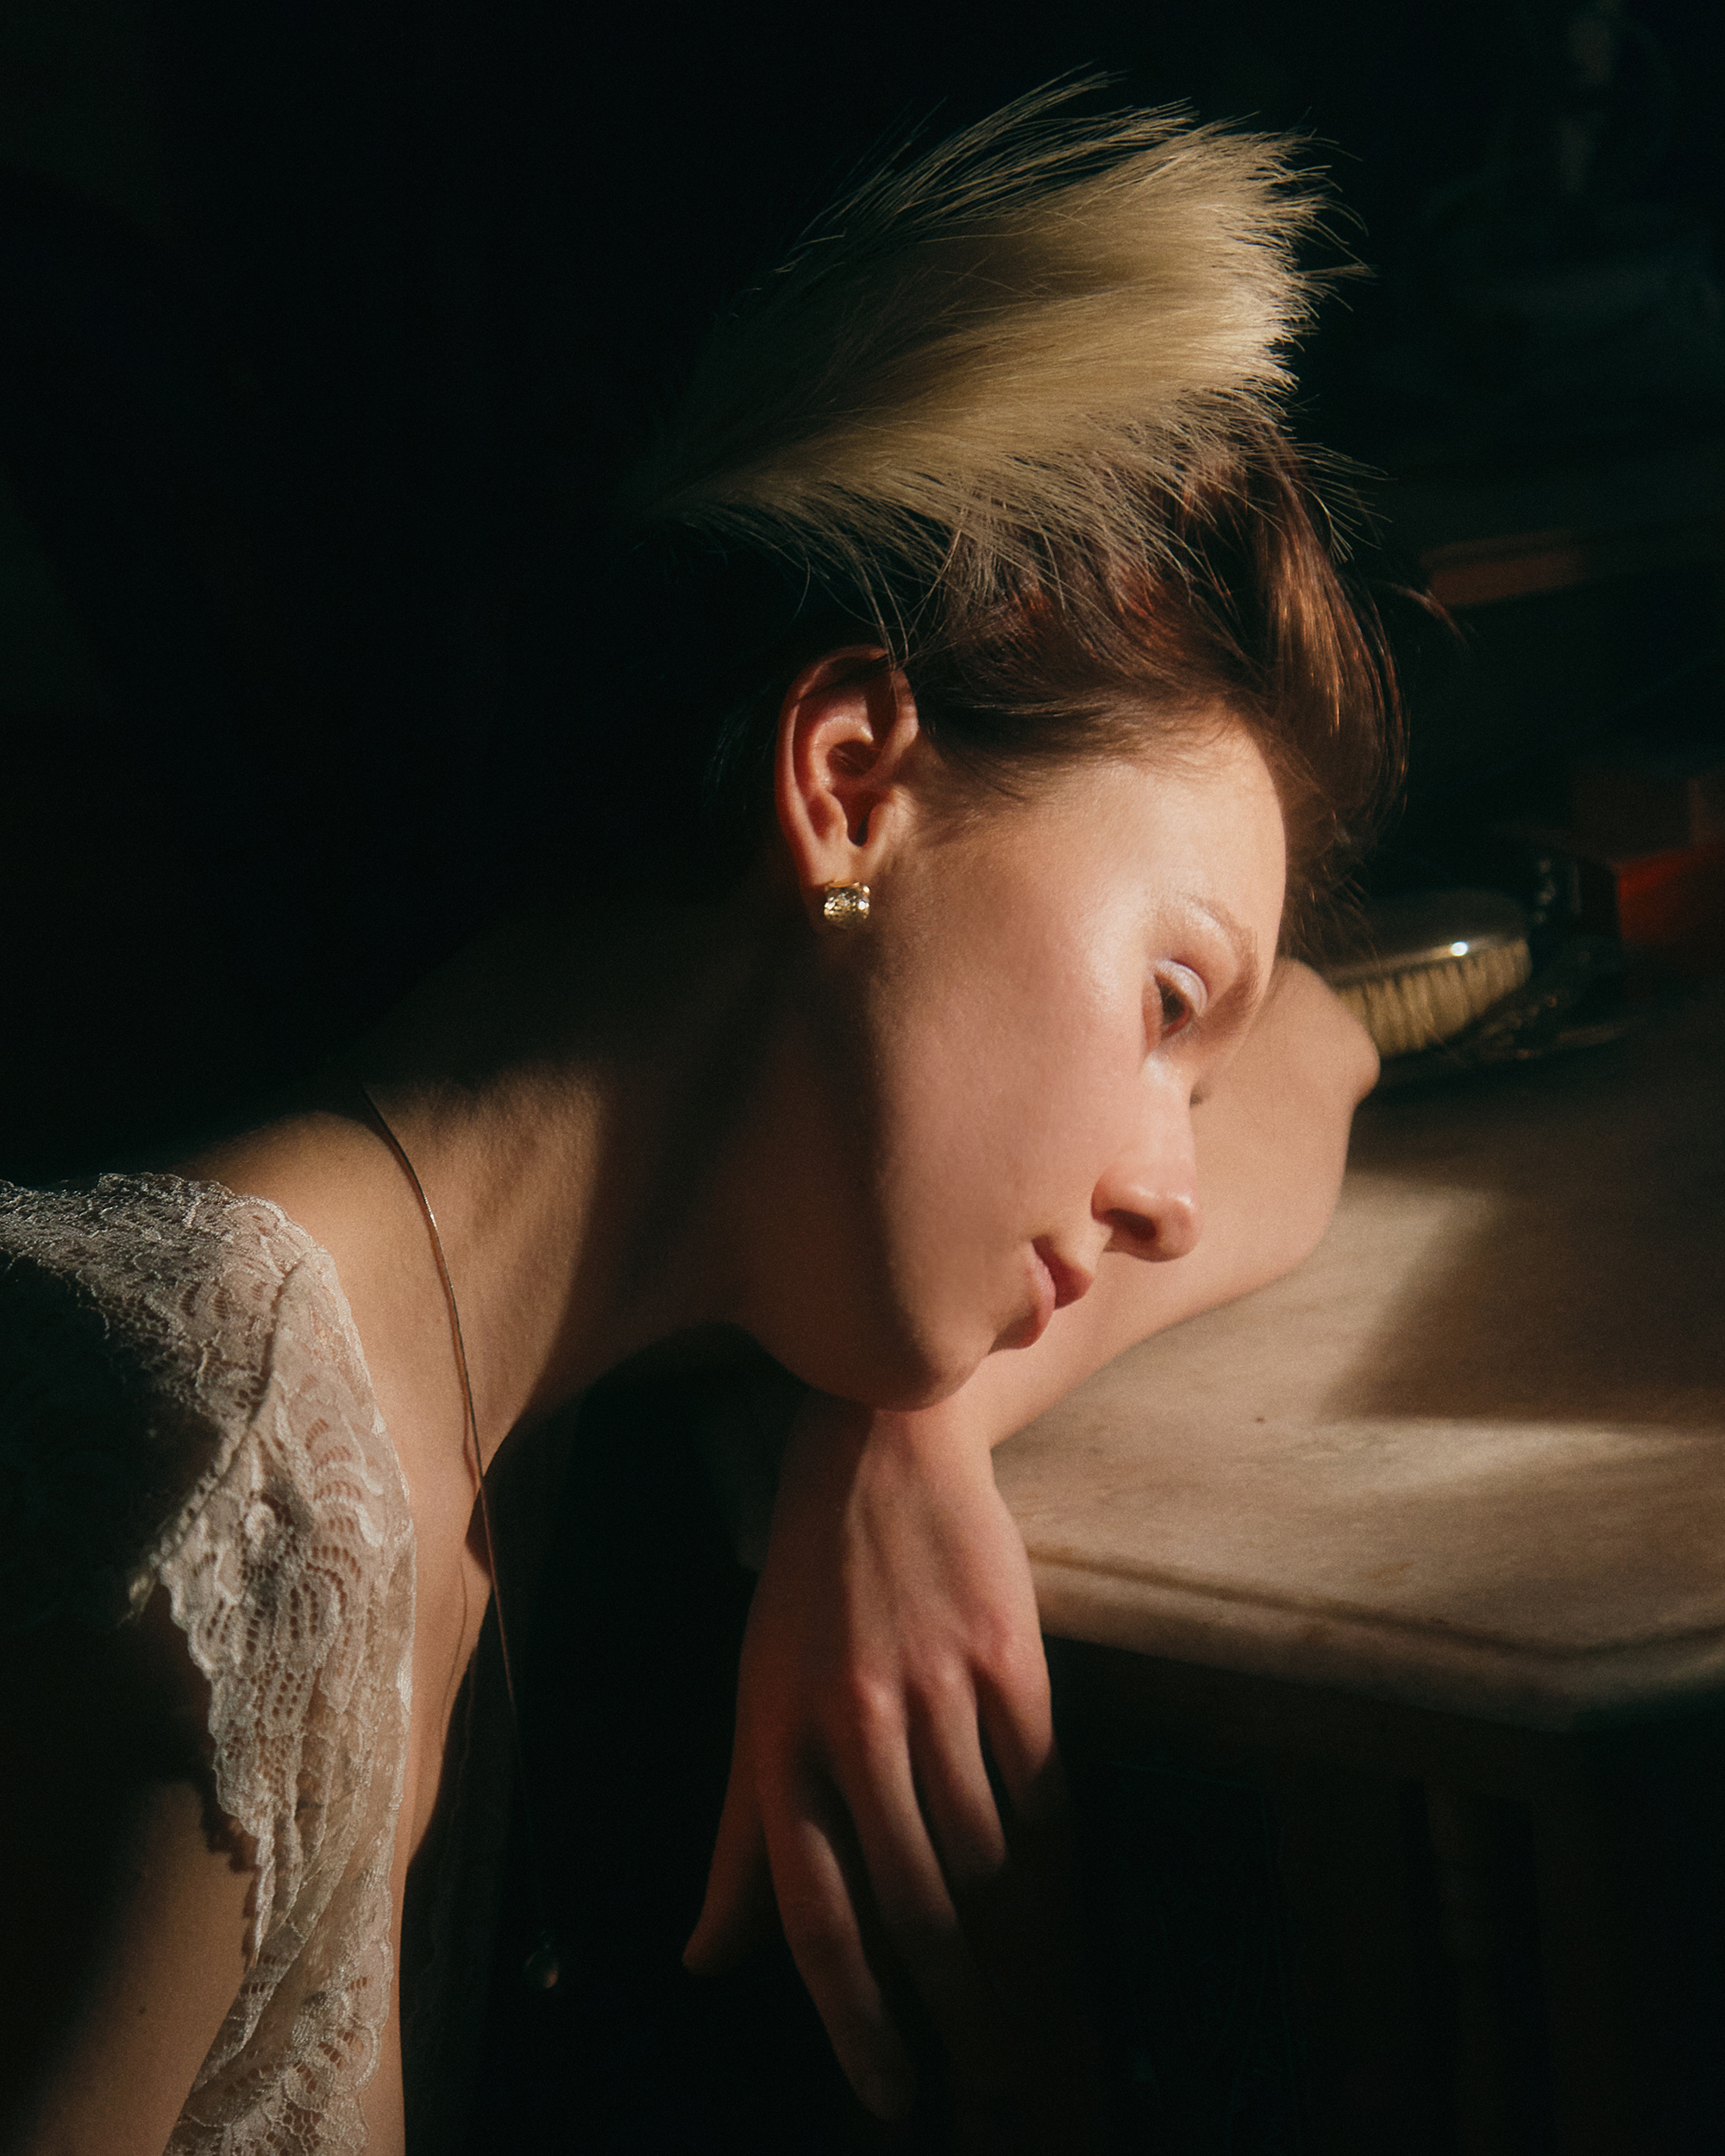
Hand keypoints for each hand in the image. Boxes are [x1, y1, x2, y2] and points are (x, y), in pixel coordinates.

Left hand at [685, 1390, 1103, 2145]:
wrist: (881, 1458)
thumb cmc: (807, 1596)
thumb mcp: (754, 1704)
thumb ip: (742, 1837)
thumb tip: (706, 1959)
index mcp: (776, 1741)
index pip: (814, 1914)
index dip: (856, 2019)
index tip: (895, 2094)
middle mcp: (852, 1721)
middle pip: (915, 1901)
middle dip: (957, 2006)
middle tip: (988, 2070)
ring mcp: (934, 1684)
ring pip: (987, 1852)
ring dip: (1011, 1936)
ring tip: (1026, 1987)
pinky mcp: (1007, 1652)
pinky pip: (1041, 1783)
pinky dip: (1049, 1847)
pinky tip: (1052, 1884)